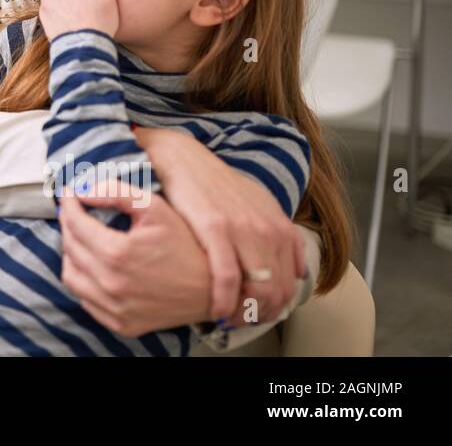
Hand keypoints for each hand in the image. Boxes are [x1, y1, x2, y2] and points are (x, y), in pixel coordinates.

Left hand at [58, 184, 211, 336]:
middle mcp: (111, 283)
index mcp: (116, 253)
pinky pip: (85, 300)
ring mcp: (114, 308)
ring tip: (81, 239)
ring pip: (71, 277)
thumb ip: (115, 193)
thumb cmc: (187, 245)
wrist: (213, 288)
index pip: (75, 224)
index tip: (68, 196)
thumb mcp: (155, 208)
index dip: (68, 205)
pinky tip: (94, 266)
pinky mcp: (120, 323)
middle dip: (68, 225)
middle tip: (74, 213)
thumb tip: (82, 191)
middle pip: (70, 248)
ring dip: (71, 254)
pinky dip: (83, 280)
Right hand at [133, 127, 306, 322]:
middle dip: (261, 313)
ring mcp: (243, 230)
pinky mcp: (215, 230)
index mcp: (279, 226)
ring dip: (244, 312)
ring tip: (228, 318)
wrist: (183, 159)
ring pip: (258, 288)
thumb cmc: (216, 184)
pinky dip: (224, 300)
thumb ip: (281, 235)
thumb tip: (297, 269)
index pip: (291, 282)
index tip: (257, 313)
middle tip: (241, 321)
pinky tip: (216, 309)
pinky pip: (228, 277)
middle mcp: (267, 230)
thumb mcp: (258, 204)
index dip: (276, 305)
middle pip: (277, 290)